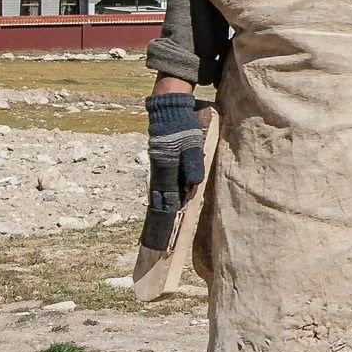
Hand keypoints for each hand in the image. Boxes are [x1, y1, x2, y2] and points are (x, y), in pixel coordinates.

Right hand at [141, 92, 204, 249]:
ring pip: (158, 195)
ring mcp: (157, 168)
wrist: (168, 108)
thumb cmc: (183, 125)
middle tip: (156, 242)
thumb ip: (194, 162)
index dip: (167, 219)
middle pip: (159, 202)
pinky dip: (159, 198)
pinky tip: (161, 206)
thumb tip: (195, 183)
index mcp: (167, 169)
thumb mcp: (192, 143)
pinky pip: (158, 185)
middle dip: (159, 222)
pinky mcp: (159, 163)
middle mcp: (159, 172)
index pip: (167, 201)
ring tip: (157, 230)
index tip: (165, 237)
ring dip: (159, 212)